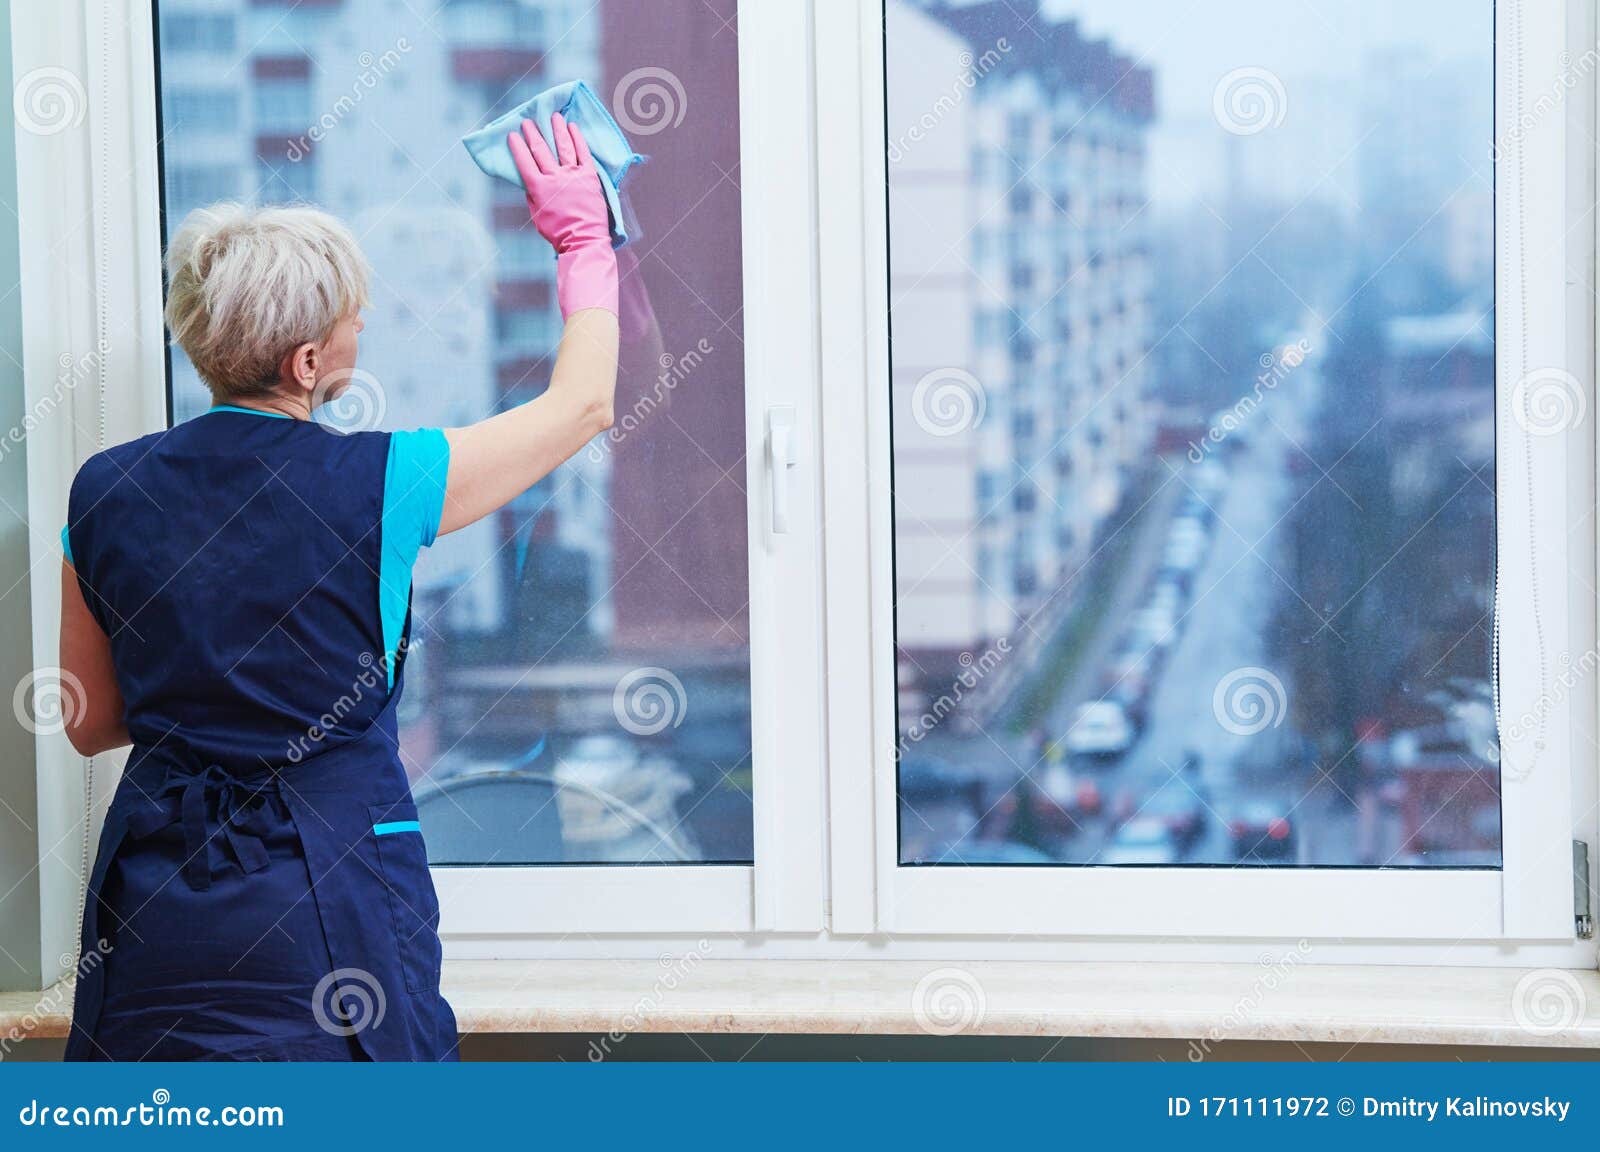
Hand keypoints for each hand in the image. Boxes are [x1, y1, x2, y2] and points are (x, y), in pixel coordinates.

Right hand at [508, 112, 616, 317]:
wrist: (584, 240)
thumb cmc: (558, 232)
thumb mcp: (537, 214)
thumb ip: (532, 195)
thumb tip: (529, 180)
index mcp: (539, 188)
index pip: (524, 162)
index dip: (516, 147)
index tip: (512, 135)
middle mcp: (555, 178)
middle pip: (541, 150)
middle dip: (533, 133)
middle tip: (528, 121)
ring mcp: (573, 175)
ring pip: (563, 146)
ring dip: (557, 129)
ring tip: (554, 116)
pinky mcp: (590, 176)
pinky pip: (583, 153)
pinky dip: (578, 138)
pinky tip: (573, 127)